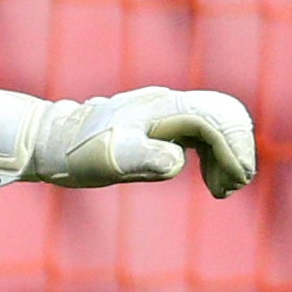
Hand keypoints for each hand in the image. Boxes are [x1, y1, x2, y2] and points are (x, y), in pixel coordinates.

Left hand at [0, 86, 259, 197]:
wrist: (53, 140)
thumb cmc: (79, 153)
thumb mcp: (107, 161)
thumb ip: (142, 158)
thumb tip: (176, 162)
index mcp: (164, 109)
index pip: (216, 120)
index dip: (232, 151)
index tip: (231, 185)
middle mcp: (170, 103)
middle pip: (226, 114)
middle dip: (238, 149)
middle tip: (229, 187)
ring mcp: (169, 110)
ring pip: (219, 121)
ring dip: (230, 153)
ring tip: (221, 189)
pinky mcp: (165, 121)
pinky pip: (205, 129)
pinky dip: (216, 152)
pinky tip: (209, 178)